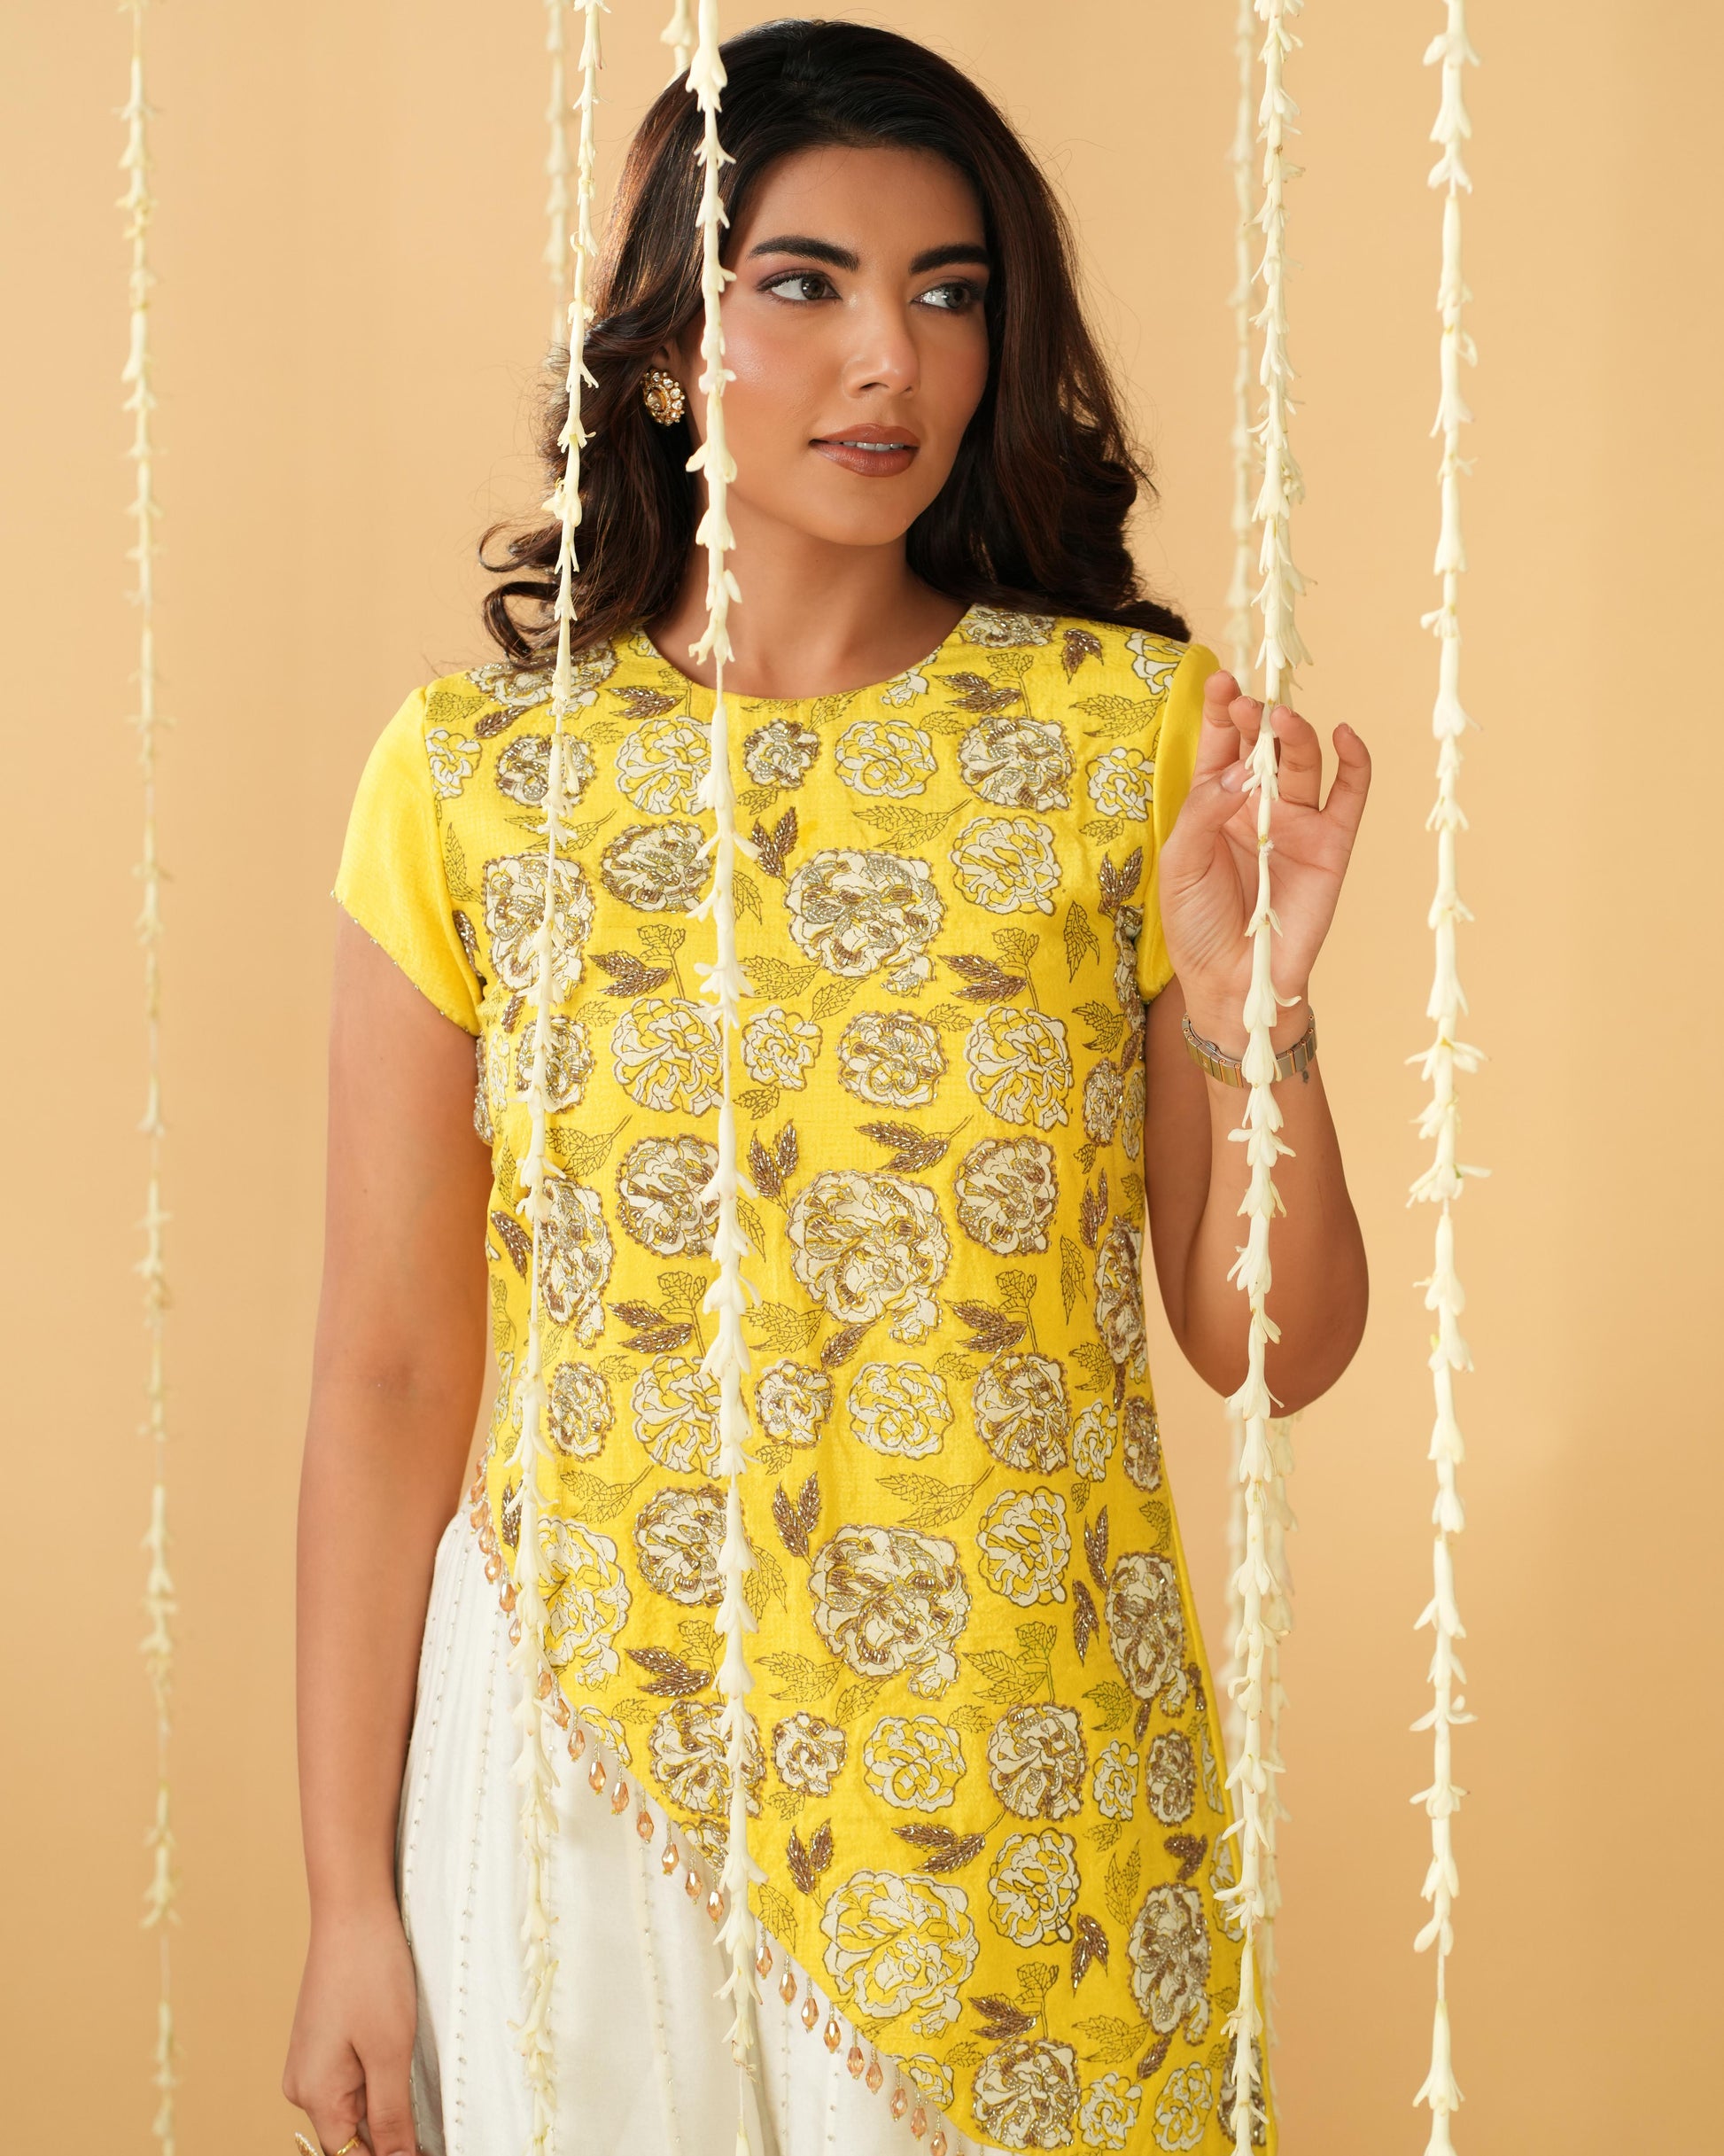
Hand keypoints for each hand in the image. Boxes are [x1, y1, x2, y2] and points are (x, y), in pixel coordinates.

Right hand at [283, 1902, 422, 2155]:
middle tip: (436, 2136)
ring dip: (386, 2112)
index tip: (430, 2153)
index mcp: (314, 2094)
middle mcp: (303, 2083)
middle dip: (389, 2140)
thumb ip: (390, 2116)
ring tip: (427, 2108)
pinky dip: (378, 2083)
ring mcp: (311, 2060)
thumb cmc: (370, 1972)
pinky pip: (351, 2078)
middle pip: (350, 2135)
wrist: (352, 1909)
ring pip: (352, 2107)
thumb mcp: (389, 2050)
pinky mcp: (324, 2040)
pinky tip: (404, 2070)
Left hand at [1158, 671, 1370, 1052]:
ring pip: (1303, 762)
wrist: (1231, 984)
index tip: (1221, 682)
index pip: (1224, 744)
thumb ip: (1203, 812)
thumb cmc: (1197, 925)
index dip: (1225, 711)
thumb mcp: (1180, 864)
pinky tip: (1345, 734)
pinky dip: (1356, 762)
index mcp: (1216, 802)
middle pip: (1264, 745)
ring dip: (1295, 735)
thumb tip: (1238, 773)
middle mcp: (1259, 804)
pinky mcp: (1332, 845)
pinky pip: (1350, 795)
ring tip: (1280, 719)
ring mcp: (1298, 822)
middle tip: (1248, 702)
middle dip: (1257, 718)